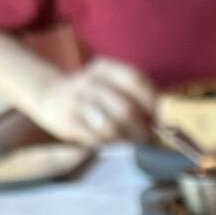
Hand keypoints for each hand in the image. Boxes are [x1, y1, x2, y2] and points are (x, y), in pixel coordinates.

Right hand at [31, 57, 155, 144]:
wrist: (50, 95)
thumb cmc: (94, 94)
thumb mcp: (111, 84)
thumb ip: (135, 95)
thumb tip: (166, 120)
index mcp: (106, 68)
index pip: (135, 80)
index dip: (153, 101)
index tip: (163, 119)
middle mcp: (90, 81)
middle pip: (126, 109)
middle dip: (141, 130)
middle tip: (146, 139)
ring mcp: (78, 102)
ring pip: (110, 128)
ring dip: (126, 141)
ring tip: (131, 145)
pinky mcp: (68, 122)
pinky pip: (95, 140)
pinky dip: (108, 146)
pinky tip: (112, 145)